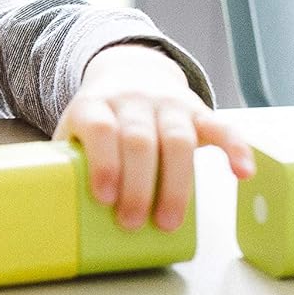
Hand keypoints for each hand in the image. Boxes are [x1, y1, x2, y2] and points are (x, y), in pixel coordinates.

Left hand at [53, 44, 254, 231]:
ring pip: (178, 139)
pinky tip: (243, 174)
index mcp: (96, 104)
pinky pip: (222, 126)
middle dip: (138, 185)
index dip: (103, 161)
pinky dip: (236, 149)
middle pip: (139, 140)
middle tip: (133, 223)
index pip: (101, 128)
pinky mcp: (198, 111)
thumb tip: (50, 211)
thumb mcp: (74, 129)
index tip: (103, 197)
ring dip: (176, 184)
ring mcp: (168, 104)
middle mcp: (133, 100)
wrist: (129, 72)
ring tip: (168, 222)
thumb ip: (67, 160)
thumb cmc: (100, 118)